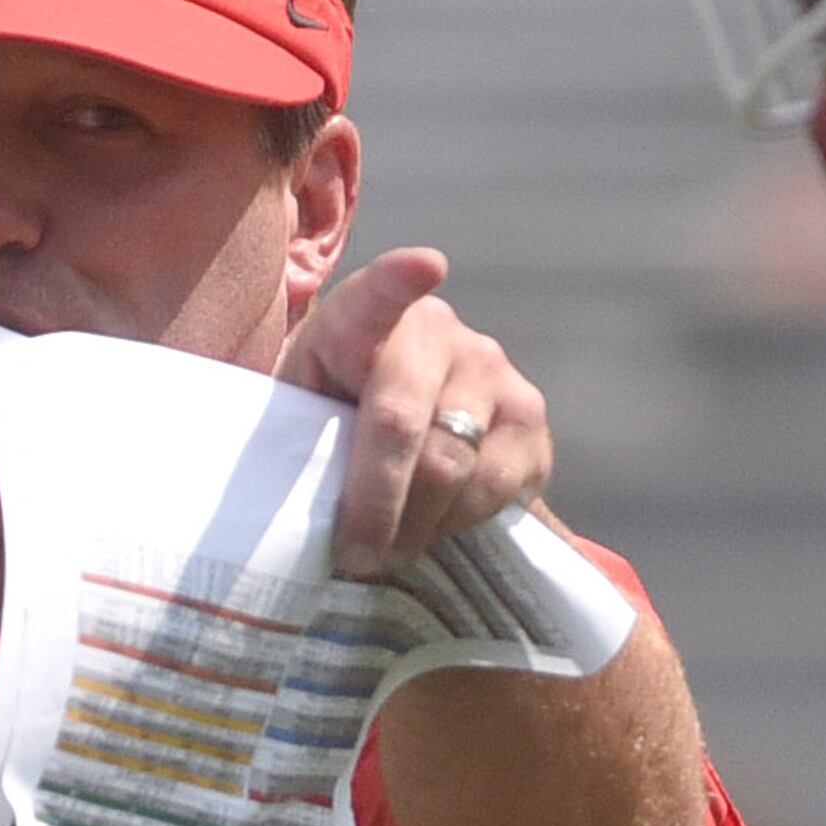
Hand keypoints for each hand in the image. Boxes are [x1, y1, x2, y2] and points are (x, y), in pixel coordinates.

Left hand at [276, 248, 553, 575]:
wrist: (401, 437)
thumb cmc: (332, 422)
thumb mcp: (301, 413)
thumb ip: (298, 427)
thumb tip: (295, 502)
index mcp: (364, 318)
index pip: (378, 295)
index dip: (399, 281)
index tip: (424, 266)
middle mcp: (439, 331)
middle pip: (402, 423)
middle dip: (372, 505)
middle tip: (353, 559)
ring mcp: (493, 369)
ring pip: (449, 467)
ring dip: (412, 527)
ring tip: (385, 553)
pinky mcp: (530, 416)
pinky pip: (492, 488)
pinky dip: (453, 525)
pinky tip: (430, 529)